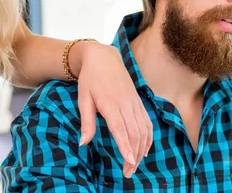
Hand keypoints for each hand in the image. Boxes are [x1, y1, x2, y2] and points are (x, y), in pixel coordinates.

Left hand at [73, 41, 152, 177]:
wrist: (103, 57)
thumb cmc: (90, 79)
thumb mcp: (83, 99)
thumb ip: (86, 122)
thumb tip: (83, 143)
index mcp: (110, 103)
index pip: (121, 129)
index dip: (126, 146)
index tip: (129, 162)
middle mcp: (125, 103)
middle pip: (134, 133)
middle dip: (134, 155)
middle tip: (128, 173)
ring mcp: (134, 102)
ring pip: (144, 129)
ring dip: (142, 149)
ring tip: (135, 165)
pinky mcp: (138, 102)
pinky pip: (148, 122)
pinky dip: (148, 138)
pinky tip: (144, 150)